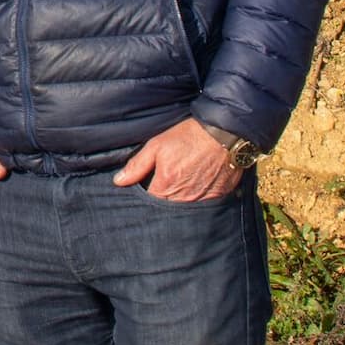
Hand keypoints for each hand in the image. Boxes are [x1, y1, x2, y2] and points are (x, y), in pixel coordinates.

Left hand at [113, 115, 242, 200]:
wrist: (224, 133)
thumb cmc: (189, 137)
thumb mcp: (157, 145)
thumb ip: (137, 165)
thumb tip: (119, 181)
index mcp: (166, 185)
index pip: (149, 203)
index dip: (146, 198)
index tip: (147, 190)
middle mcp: (184, 198)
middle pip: (167, 210)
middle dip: (163, 202)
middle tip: (167, 186)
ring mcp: (202, 201)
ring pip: (184, 210)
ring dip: (180, 203)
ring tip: (182, 186)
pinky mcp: (218, 199)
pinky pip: (203, 206)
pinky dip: (198, 200)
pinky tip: (197, 187)